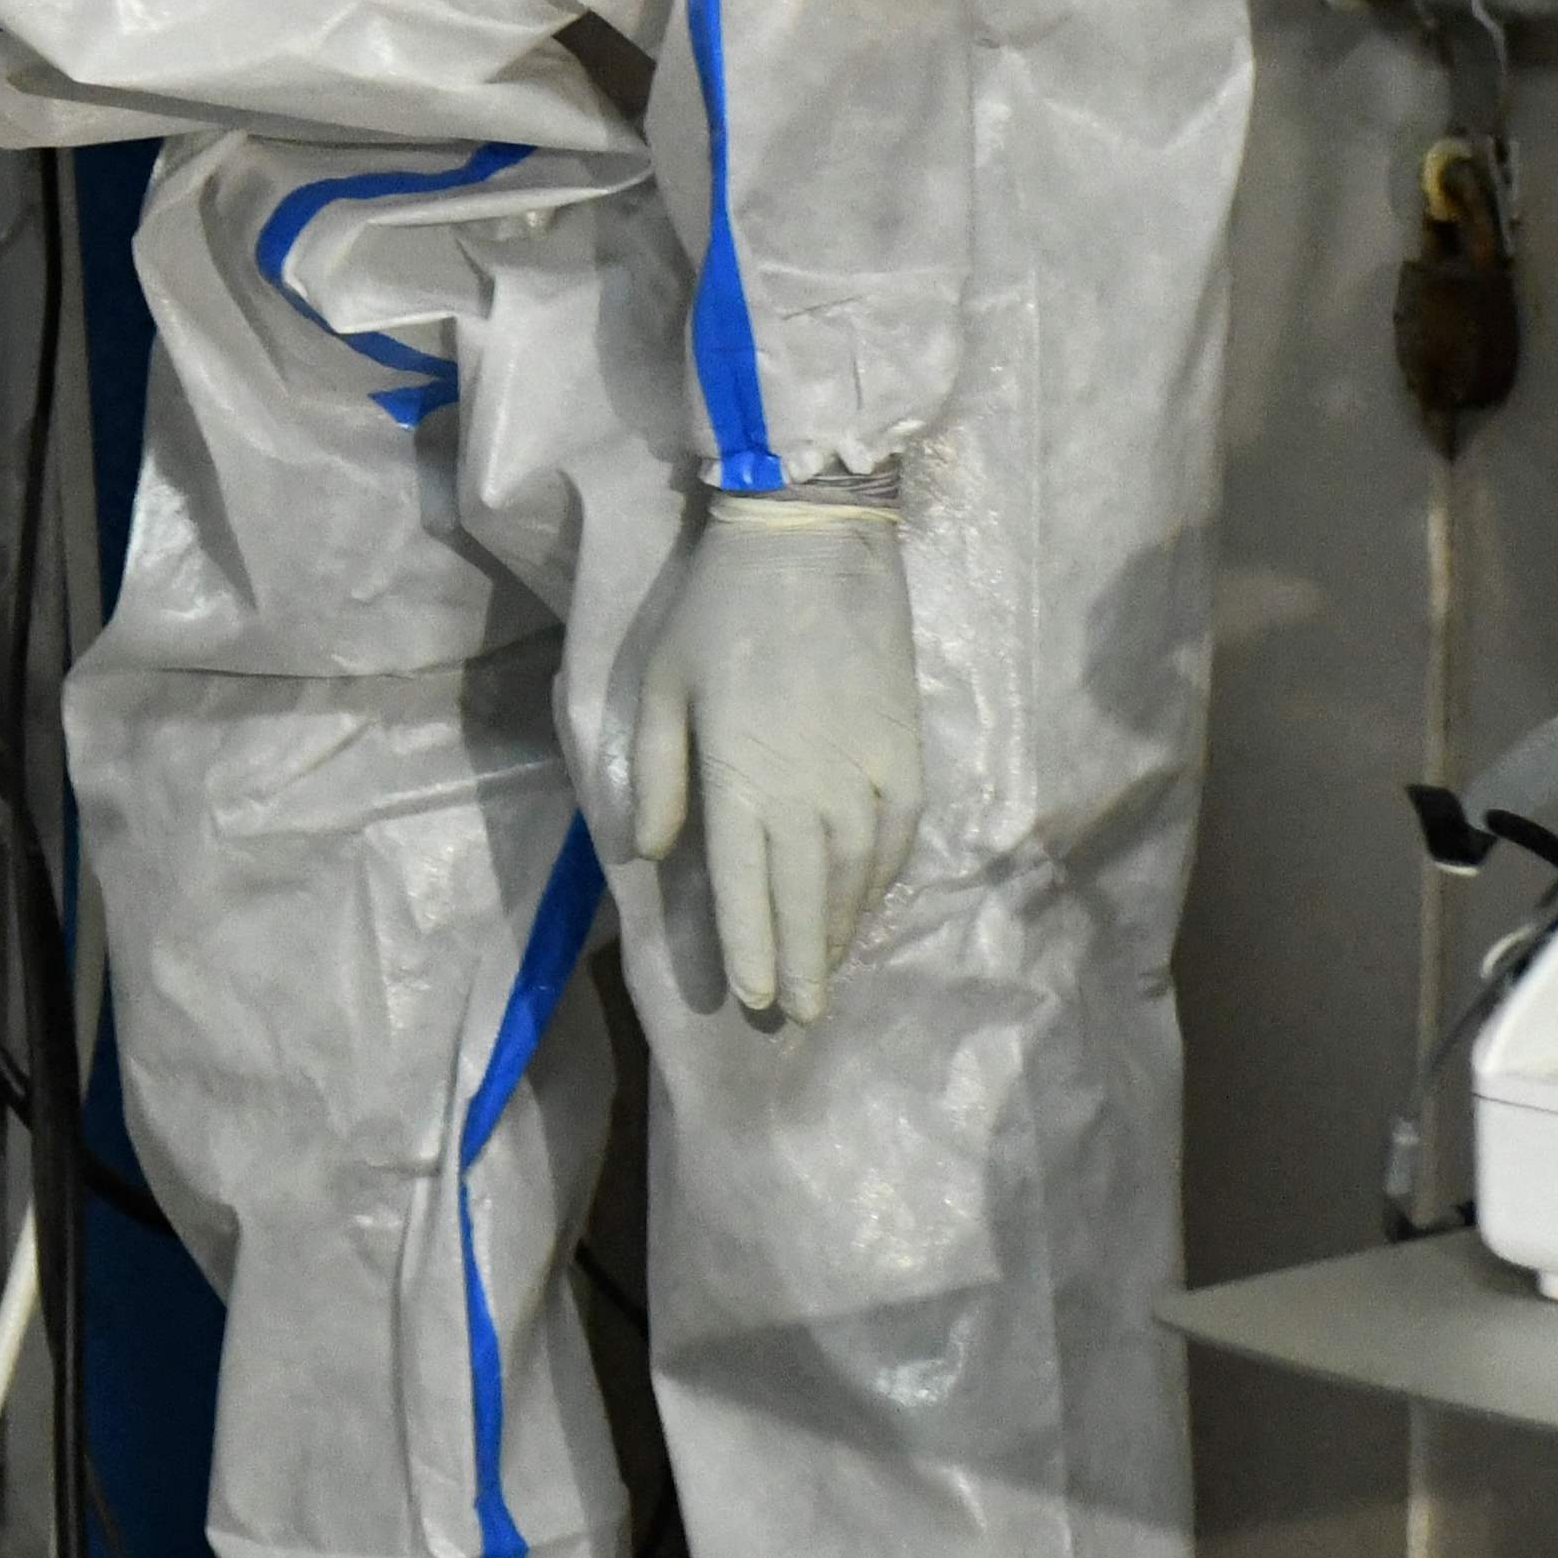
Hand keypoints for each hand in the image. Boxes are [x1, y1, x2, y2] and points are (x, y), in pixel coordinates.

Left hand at [606, 487, 924, 1024]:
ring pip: (856, 879)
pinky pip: (898, 838)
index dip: (748, 951)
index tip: (749, 1000)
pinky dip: (882, 882)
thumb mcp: (660, 688)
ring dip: (841, 932)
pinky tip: (869, 905)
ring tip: (828, 975)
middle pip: (807, 901)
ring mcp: (867, 775)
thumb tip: (650, 853)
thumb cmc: (719, 609)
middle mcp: (809, 793)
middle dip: (801, 966)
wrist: (813, 537)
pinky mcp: (906, 752)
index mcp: (741, 780)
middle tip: (798, 1020)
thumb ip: (655, 777)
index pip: (747, 891)